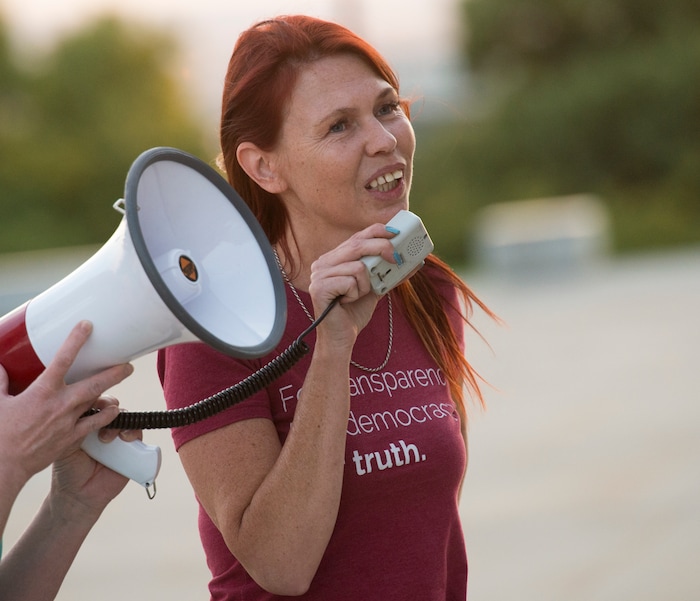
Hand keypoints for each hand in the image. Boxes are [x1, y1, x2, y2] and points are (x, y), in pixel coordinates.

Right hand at [0, 321, 132, 487]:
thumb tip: (0, 369)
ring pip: (99, 402)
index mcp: (42, 391)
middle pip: (95, 383)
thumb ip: (1, 383)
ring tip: (122, 381)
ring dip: (113, 392)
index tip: (87, 326)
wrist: (6, 465)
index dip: (76, 340)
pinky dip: (107, 416)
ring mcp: (69, 422)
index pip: (63, 359)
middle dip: (114, 372)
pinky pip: (96, 424)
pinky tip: (114, 410)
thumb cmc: (1, 433)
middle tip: (127, 363)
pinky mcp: (72, 438)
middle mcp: (60, 404)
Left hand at [49, 396, 141, 518]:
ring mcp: (118, 436)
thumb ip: (73, 427)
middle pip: (111, 405)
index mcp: (87, 422)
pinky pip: (137, 433)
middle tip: (104, 412)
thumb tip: (83, 409)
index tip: (92, 401)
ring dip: (120, 420)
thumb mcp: (65, 445)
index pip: (94, 402)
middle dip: (109, 405)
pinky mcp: (132, 448)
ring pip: (126, 417)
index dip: (94, 398)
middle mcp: (104, 426)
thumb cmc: (68, 470)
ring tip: (108, 437)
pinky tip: (124, 439)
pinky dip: (133, 432)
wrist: (79, 495)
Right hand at [308, 223, 397, 346]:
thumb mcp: (376, 288)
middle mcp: (323, 263)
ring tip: (358, 295)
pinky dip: (356, 293)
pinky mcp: (319, 287)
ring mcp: (318, 274)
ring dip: (366, 284)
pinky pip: (350, 281)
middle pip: (357, 245)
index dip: (377, 231)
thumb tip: (415, 262)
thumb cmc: (354, 312)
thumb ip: (390, 273)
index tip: (396, 233)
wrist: (341, 338)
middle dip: (382, 248)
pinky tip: (347, 302)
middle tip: (396, 258)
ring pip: (358, 266)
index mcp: (334, 259)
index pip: (357, 237)